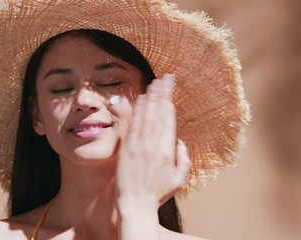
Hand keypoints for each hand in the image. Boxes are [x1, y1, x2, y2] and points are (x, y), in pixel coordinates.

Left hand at [115, 74, 190, 207]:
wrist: (135, 204)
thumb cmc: (157, 193)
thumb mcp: (178, 180)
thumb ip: (183, 159)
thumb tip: (180, 142)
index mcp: (167, 153)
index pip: (168, 121)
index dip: (168, 103)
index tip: (170, 89)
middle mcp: (152, 146)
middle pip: (157, 114)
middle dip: (161, 94)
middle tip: (164, 78)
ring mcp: (137, 147)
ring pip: (145, 117)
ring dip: (149, 99)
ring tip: (153, 84)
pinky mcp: (125, 149)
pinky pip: (131, 126)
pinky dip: (135, 112)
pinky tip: (138, 100)